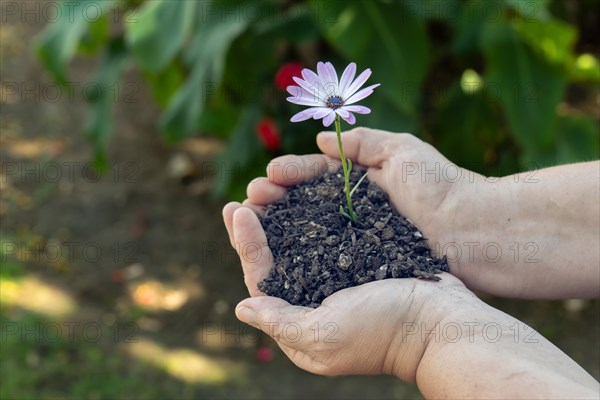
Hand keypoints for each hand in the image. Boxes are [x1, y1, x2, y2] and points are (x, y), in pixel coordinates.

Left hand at [222, 203, 472, 378]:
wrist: (441, 321)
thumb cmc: (382, 330)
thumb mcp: (324, 335)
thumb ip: (280, 321)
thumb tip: (242, 307)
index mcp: (301, 323)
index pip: (263, 279)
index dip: (246, 245)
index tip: (237, 209)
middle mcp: (315, 302)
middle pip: (278, 261)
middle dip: (258, 229)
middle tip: (243, 196)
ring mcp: (338, 282)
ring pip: (300, 245)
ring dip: (282, 218)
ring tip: (267, 189)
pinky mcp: (360, 264)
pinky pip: (329, 237)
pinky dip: (313, 217)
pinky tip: (304, 197)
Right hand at [234, 127, 486, 290]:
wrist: (476, 232)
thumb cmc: (441, 186)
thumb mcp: (402, 151)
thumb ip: (362, 142)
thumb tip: (319, 141)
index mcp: (362, 181)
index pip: (316, 175)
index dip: (290, 175)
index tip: (268, 176)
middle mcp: (355, 210)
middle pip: (305, 203)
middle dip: (276, 199)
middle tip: (250, 199)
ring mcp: (357, 239)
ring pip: (309, 230)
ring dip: (280, 225)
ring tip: (252, 221)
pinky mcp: (364, 265)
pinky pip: (326, 257)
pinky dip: (301, 253)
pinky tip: (278, 253)